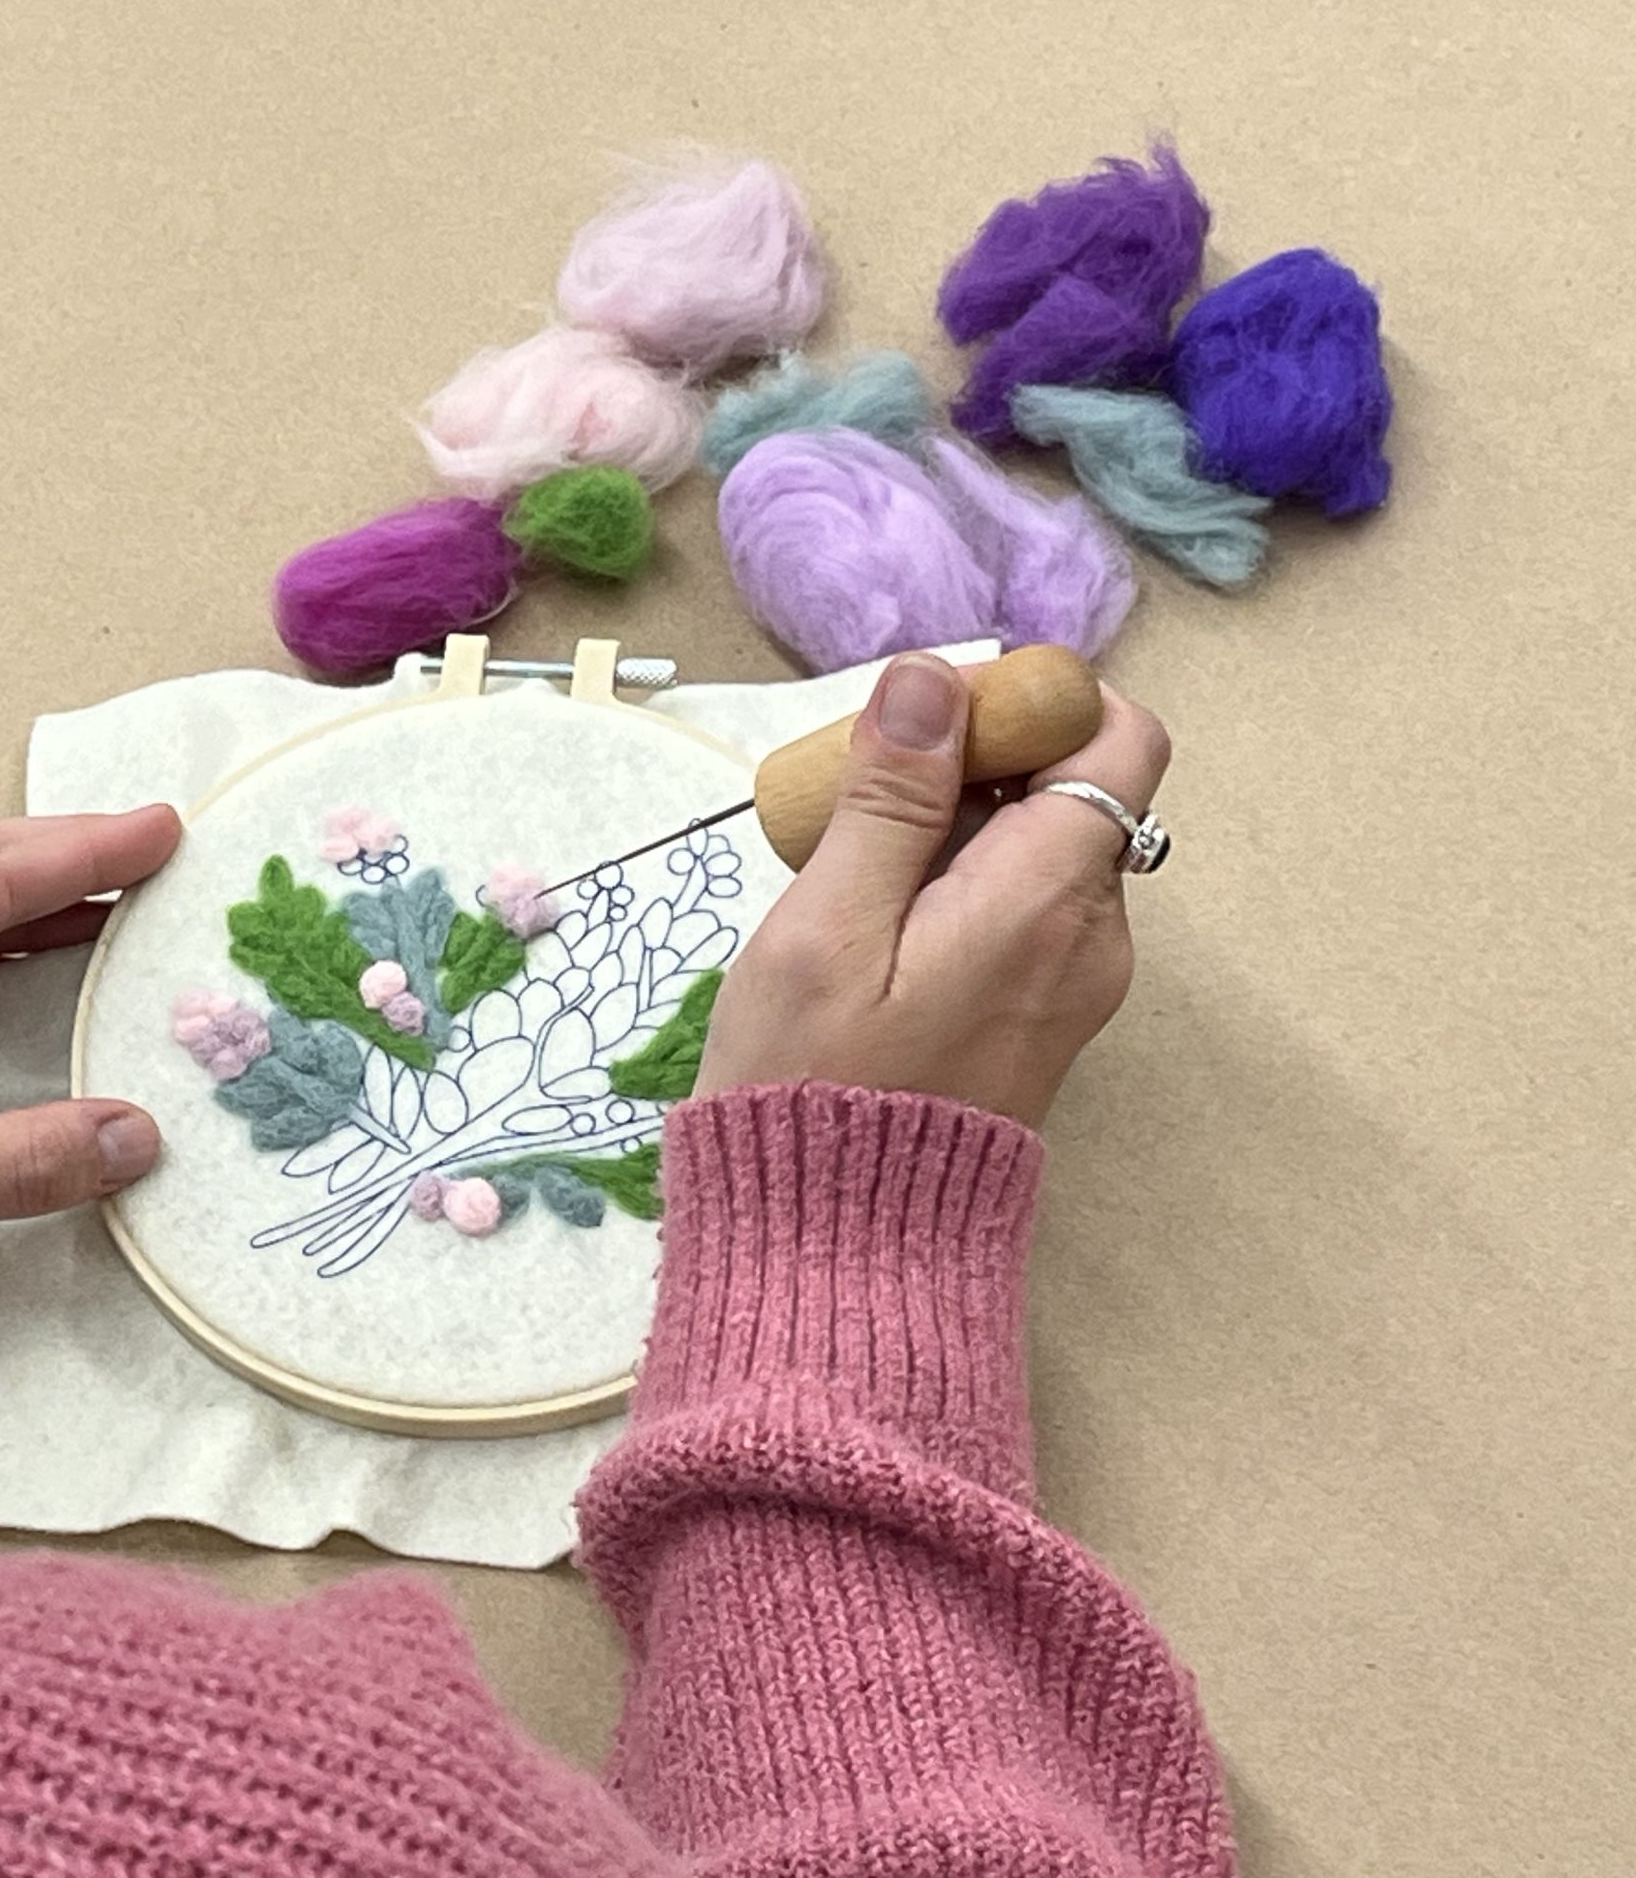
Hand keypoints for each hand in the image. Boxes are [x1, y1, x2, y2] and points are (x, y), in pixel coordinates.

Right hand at [695, 655, 1170, 1125]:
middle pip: (1078, 789)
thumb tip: (933, 679)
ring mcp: (1074, 984)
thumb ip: (888, 802)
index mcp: (1048, 901)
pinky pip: (1024, 911)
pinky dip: (960, 887)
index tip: (927, 730)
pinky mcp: (1042, 1020)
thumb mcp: (824, 931)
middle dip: (979, 764)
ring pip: (1045, 850)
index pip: (1118, 738)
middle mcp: (1091, 938)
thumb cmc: (813, 1087)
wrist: (836, 1251)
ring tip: (852, 873)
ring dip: (959, 828)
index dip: (1035, 705)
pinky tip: (874, 929)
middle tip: (860, 799)